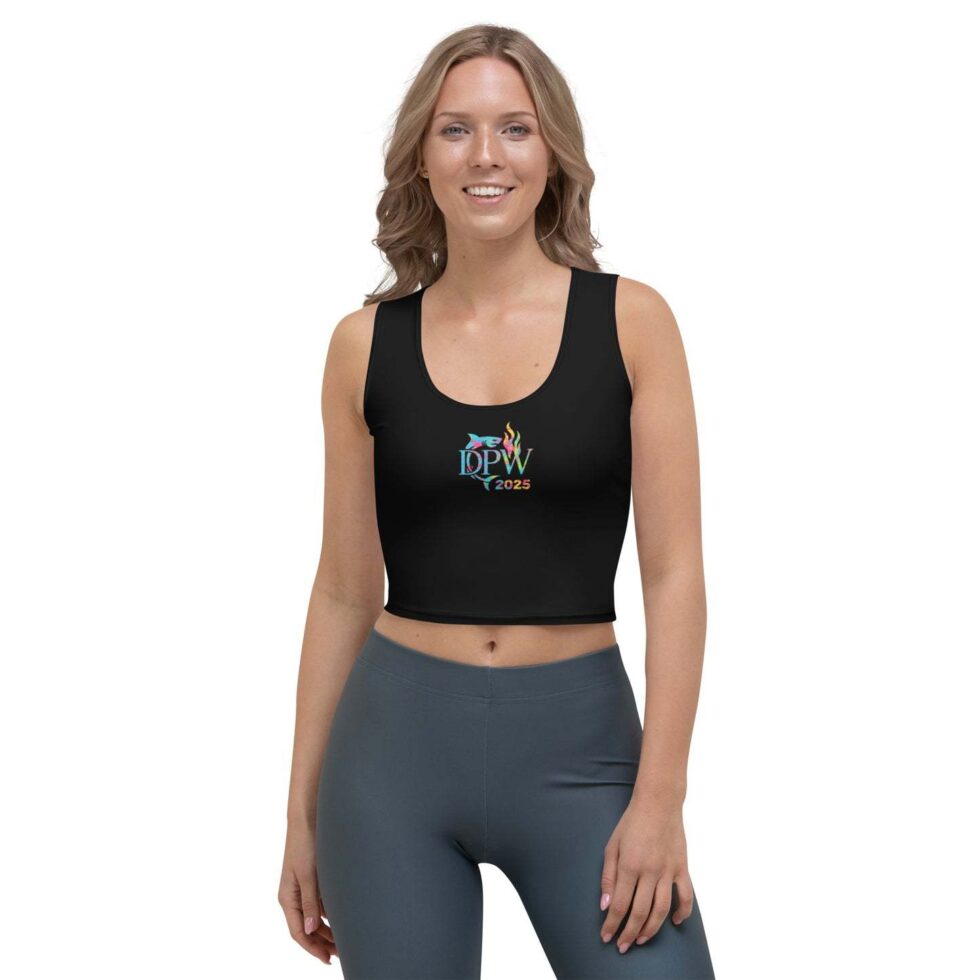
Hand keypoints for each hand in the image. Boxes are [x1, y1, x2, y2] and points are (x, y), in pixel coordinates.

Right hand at [278, 827, 338, 964]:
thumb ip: (310, 902)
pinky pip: (319, 904)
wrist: (308, 818)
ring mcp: (303, 888)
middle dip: (322, 942)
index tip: (327, 959)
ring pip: (314, 917)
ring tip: (344, 941)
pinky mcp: (312, 879)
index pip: (298, 932)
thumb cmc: (305, 843)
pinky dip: (329, 914)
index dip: (312, 948)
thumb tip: (311, 930)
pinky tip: (342, 919)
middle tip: (341, 953)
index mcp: (288, 898)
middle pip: (307, 928)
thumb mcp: (308, 874)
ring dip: (326, 930)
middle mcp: (294, 896)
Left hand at [598, 794, 694, 952]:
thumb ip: (608, 876)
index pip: (620, 904)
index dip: (612, 924)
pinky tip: (676, 922)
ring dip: (651, 929)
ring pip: (662, 910)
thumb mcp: (612, 845)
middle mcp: (649, 871)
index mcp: (629, 865)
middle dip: (629, 933)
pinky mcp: (682, 868)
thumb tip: (605, 904)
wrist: (658, 803)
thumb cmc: (631, 822)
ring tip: (641, 939)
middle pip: (640, 912)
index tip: (606, 937)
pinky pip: (686, 896)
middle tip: (622, 946)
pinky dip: (683, 912)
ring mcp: (668, 870)